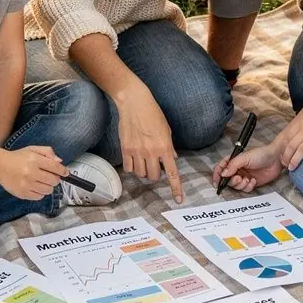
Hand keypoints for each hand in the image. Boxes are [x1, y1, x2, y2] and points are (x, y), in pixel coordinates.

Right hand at [0, 145, 67, 199]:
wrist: (0, 166)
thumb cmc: (18, 157)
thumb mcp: (33, 149)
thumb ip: (48, 152)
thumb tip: (59, 161)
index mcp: (34, 160)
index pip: (55, 167)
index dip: (63, 171)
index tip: (65, 173)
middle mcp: (31, 172)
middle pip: (54, 180)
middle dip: (55, 178)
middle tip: (50, 176)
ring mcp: (26, 184)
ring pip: (48, 190)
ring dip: (48, 186)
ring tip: (41, 181)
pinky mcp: (23, 193)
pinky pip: (39, 197)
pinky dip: (40, 192)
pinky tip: (35, 186)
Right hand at [116, 82, 183, 203]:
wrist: (134, 103)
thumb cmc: (153, 114)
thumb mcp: (166, 130)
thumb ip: (169, 147)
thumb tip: (172, 160)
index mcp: (165, 146)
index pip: (172, 172)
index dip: (176, 188)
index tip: (178, 200)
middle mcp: (151, 151)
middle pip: (154, 177)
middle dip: (155, 175)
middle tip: (154, 165)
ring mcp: (137, 151)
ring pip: (141, 174)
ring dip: (143, 171)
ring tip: (143, 160)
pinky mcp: (125, 149)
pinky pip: (129, 168)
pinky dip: (132, 167)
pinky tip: (133, 159)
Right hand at [212, 141, 283, 192]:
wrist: (276, 158)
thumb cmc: (261, 153)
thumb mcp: (245, 157)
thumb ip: (233, 165)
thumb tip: (223, 173)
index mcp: (233, 161)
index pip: (220, 168)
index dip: (217, 175)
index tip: (216, 182)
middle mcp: (237, 169)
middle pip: (227, 180)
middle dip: (231, 181)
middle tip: (239, 178)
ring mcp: (244, 176)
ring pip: (236, 186)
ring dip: (240, 185)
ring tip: (247, 179)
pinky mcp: (251, 183)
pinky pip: (245, 189)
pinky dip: (248, 187)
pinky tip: (253, 181)